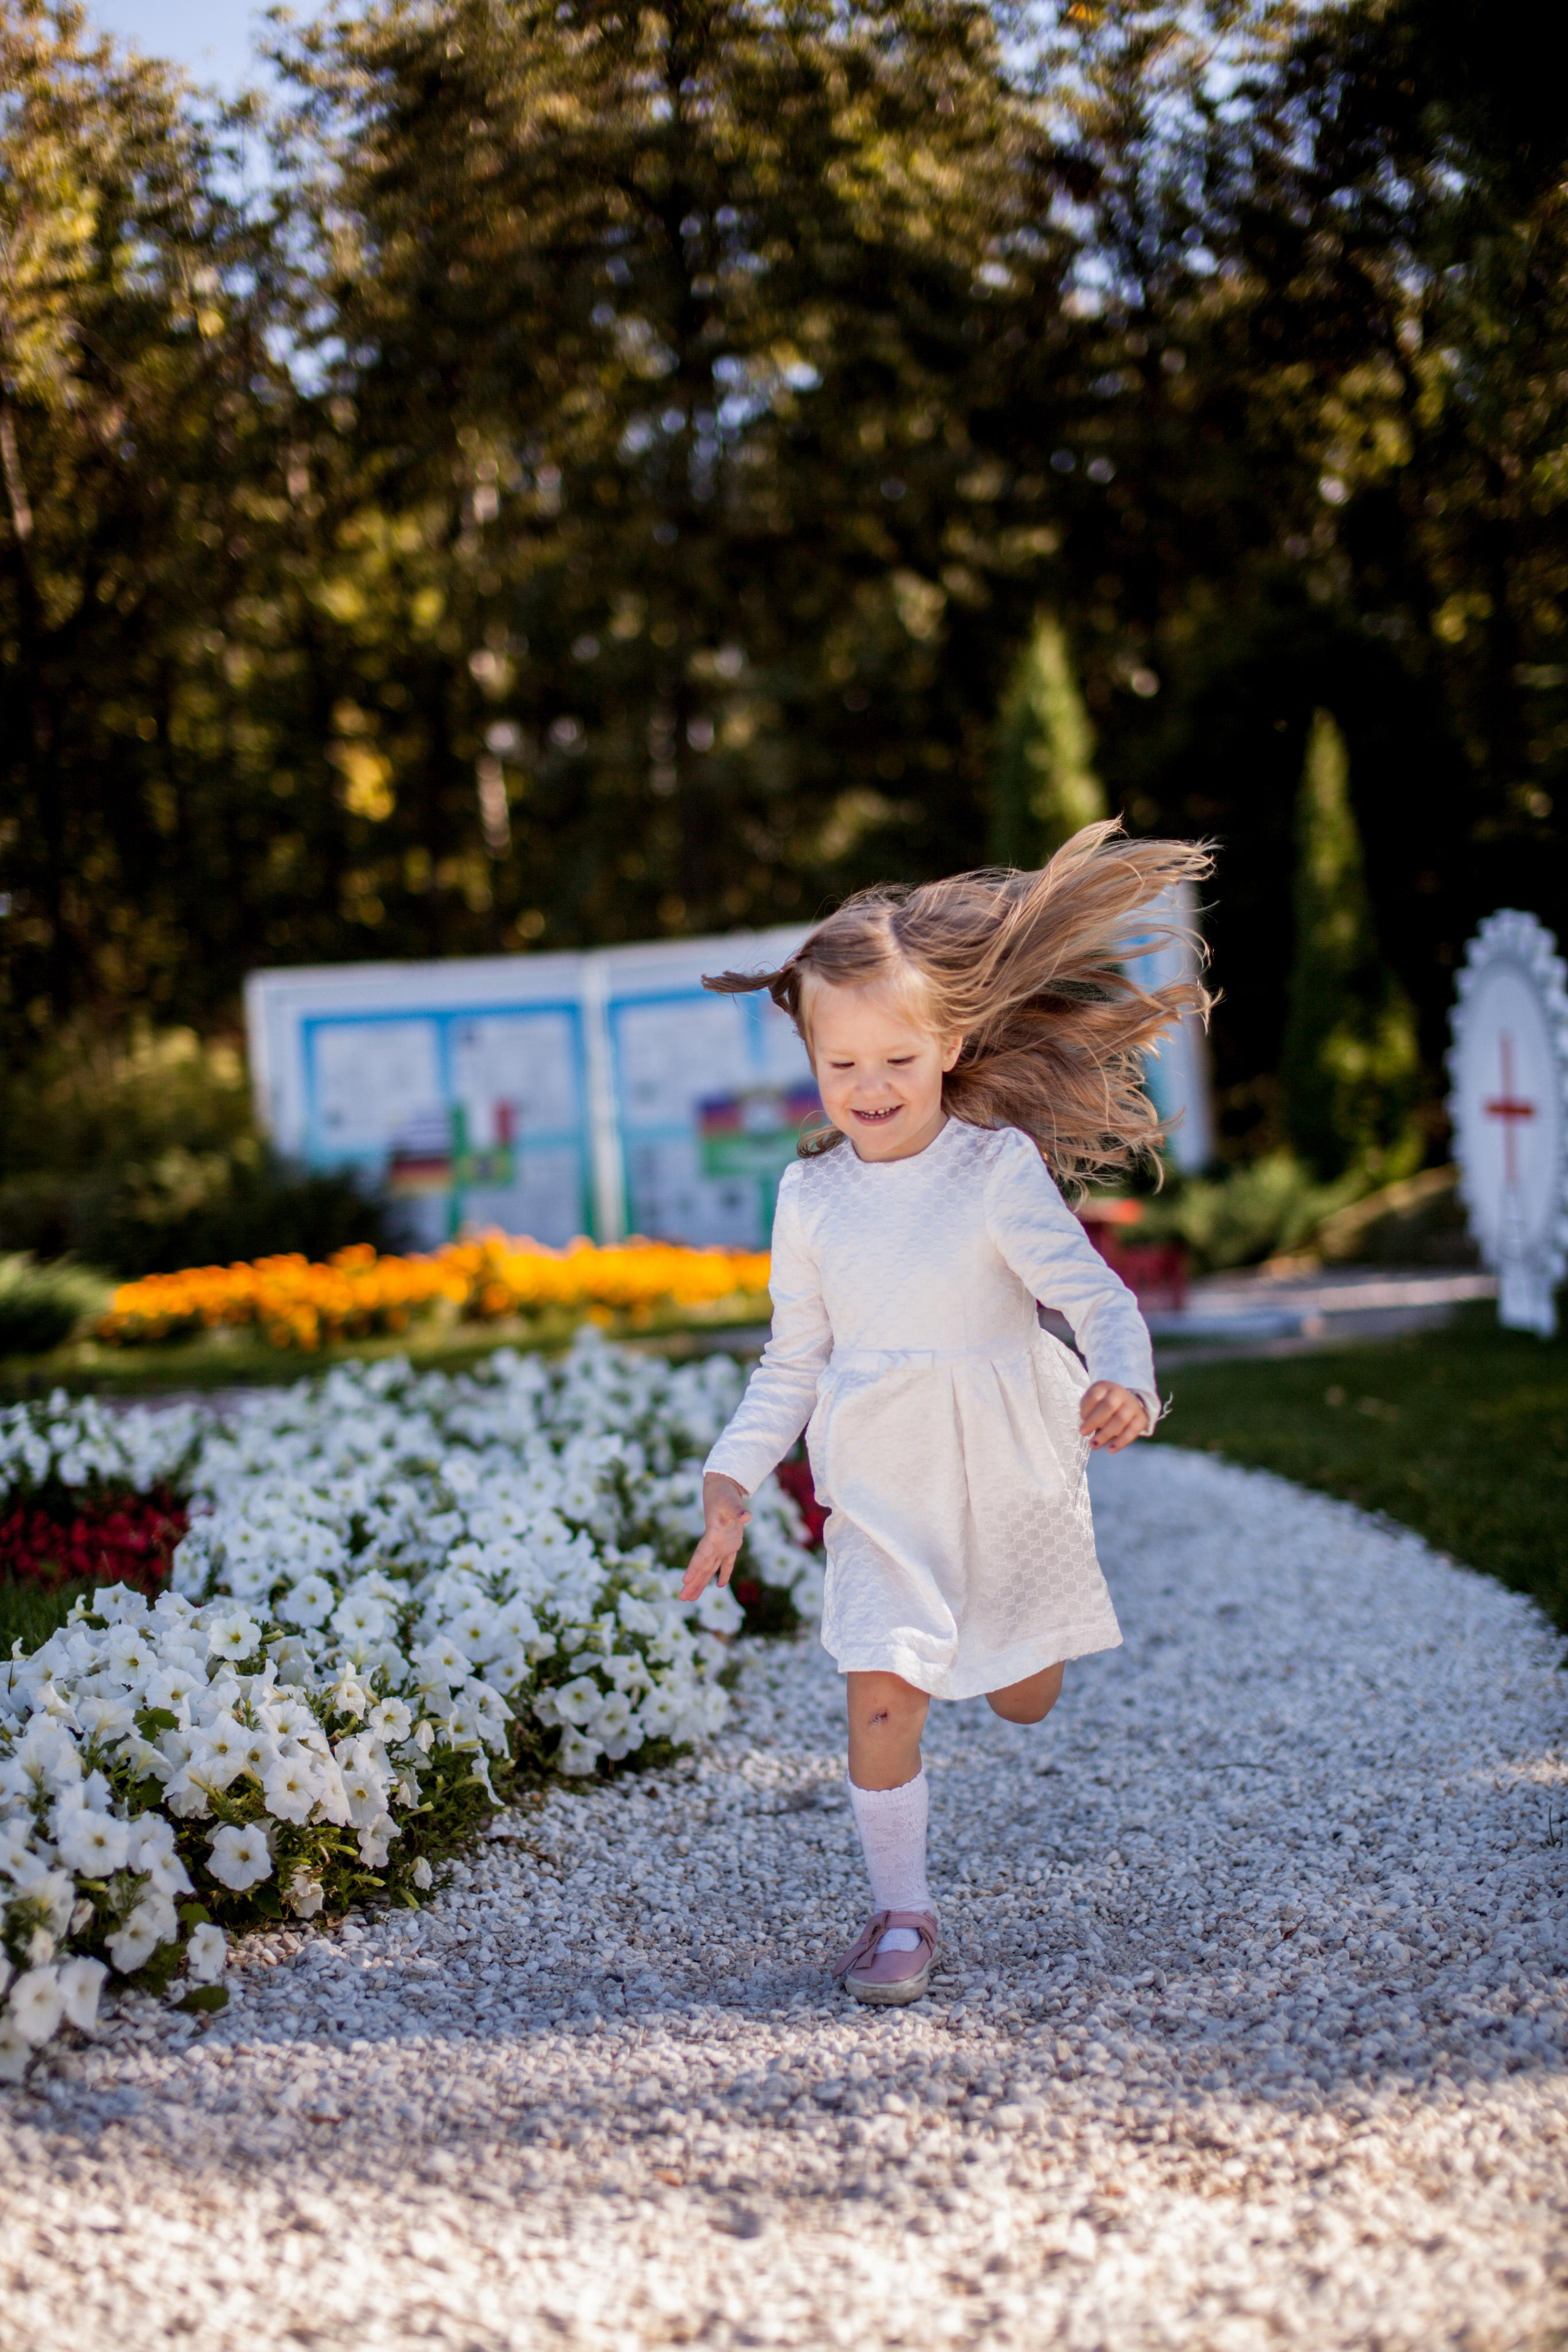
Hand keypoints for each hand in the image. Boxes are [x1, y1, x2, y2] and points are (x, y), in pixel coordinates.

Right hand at [681, 1473, 750, 1600]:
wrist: (724, 1490)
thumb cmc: (725, 1496)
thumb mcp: (731, 1502)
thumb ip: (738, 1511)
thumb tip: (747, 1517)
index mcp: (713, 1535)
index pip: (701, 1555)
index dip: (694, 1568)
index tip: (685, 1580)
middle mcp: (714, 1544)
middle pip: (701, 1567)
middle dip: (692, 1583)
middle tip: (681, 1599)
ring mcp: (721, 1545)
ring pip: (710, 1568)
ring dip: (701, 1582)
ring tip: (690, 1598)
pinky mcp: (731, 1544)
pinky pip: (726, 1563)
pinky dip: (724, 1573)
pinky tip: (719, 1585)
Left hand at [1079, 1381, 1148, 1452]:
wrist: (1127, 1403)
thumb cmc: (1102, 1405)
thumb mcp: (1092, 1402)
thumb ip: (1087, 1412)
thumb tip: (1086, 1427)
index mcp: (1105, 1387)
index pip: (1094, 1395)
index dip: (1086, 1408)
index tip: (1081, 1418)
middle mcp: (1121, 1394)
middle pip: (1109, 1405)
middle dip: (1094, 1421)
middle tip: (1082, 1433)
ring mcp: (1132, 1406)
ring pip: (1121, 1419)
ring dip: (1106, 1434)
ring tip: (1093, 1444)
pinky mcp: (1141, 1419)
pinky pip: (1133, 1431)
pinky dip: (1121, 1441)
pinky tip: (1110, 1449)